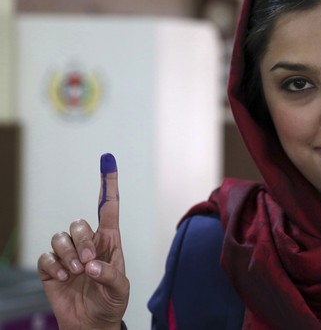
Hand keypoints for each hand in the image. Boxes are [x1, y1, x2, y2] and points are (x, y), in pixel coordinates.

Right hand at [37, 153, 128, 329]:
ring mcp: (69, 255)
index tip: (108, 160)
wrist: (91, 324)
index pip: (108, 208)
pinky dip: (54, 266)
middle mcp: (88, 243)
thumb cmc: (111, 302)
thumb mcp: (120, 289)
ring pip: (61, 237)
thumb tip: (91, 265)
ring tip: (77, 273)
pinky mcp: (52, 268)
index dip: (108, 185)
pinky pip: (47, 255)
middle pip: (79, 223)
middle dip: (83, 241)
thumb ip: (109, 275)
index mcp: (109, 242)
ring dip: (68, 255)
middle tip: (88, 263)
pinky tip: (63, 278)